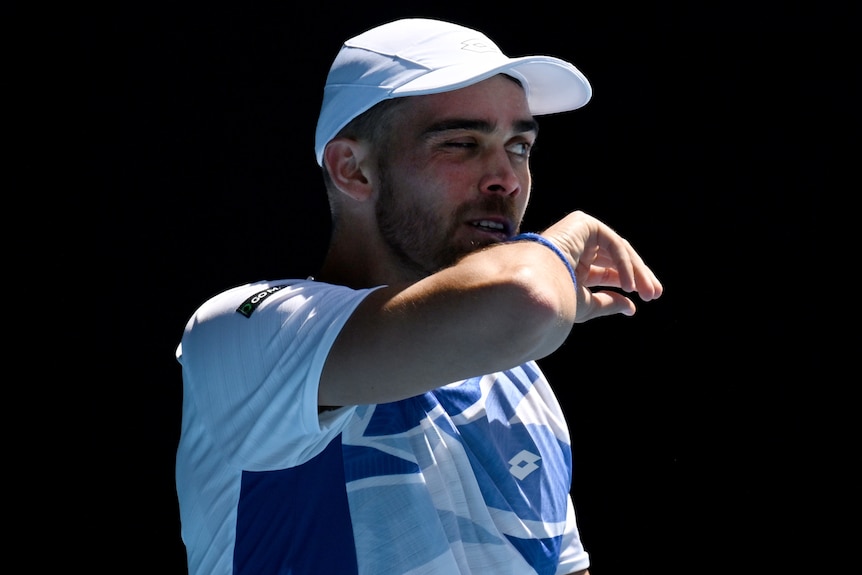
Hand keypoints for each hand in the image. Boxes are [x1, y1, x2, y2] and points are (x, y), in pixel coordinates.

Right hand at [542, 210, 662, 321]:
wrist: (535, 285)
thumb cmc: (553, 299)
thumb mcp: (586, 304)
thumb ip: (608, 303)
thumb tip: (632, 308)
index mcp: (573, 267)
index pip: (607, 272)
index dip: (629, 282)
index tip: (647, 298)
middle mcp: (576, 248)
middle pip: (616, 259)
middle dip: (638, 276)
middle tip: (655, 294)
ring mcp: (578, 234)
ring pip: (618, 250)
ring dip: (636, 271)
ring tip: (648, 292)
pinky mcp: (582, 223)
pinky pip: (611, 242)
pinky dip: (624, 263)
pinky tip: (629, 284)